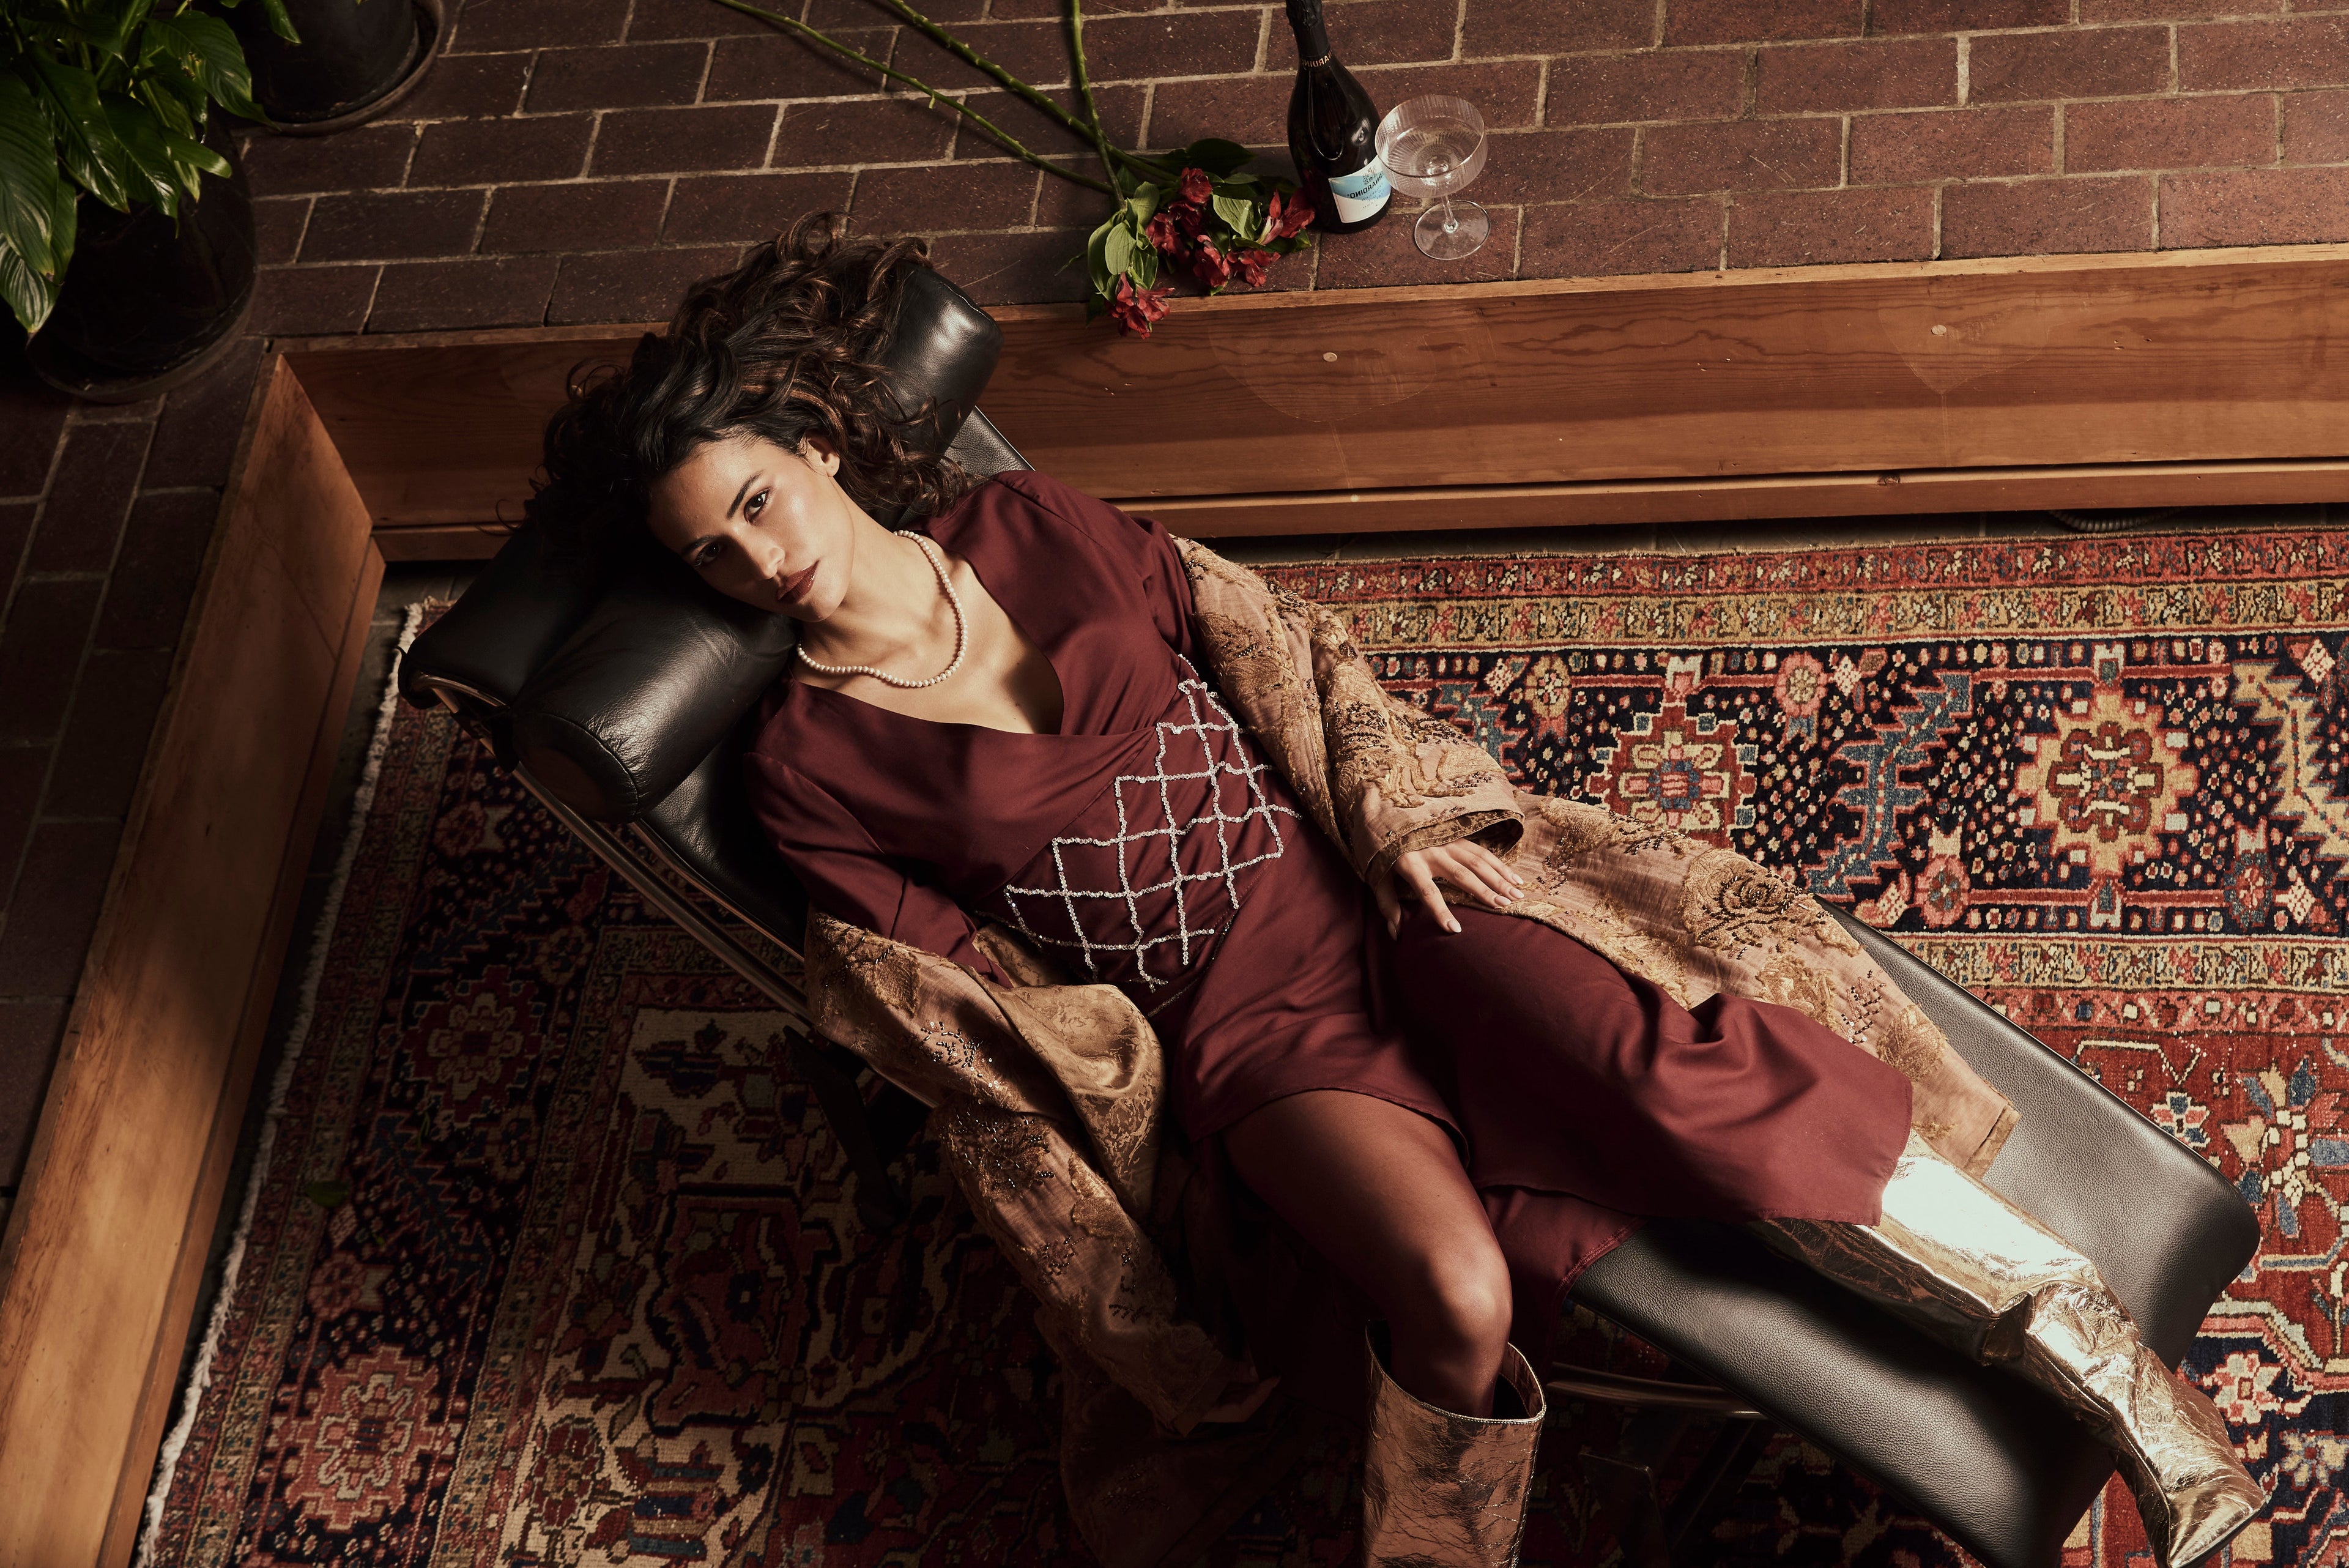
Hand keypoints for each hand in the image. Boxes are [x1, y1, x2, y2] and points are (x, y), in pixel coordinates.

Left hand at [1373, 838, 1526, 937]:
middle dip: (1484, 891)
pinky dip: (1499, 865)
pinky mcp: (1457, 836)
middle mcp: (1432, 852)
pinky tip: (1514, 877)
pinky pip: (1482, 851)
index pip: (1428, 892)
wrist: (1387, 813)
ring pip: (1478, 861)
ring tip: (1516, 894)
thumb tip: (1397, 934)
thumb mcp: (1377, 877)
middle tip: (1504, 906)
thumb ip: (1387, 904)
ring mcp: (1447, 842)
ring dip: (1498, 878)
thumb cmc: (1382, 851)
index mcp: (1410, 864)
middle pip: (1462, 875)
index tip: (1455, 929)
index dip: (1440, 911)